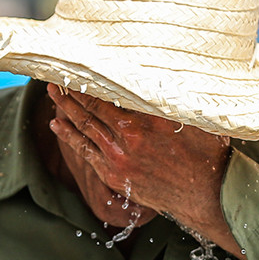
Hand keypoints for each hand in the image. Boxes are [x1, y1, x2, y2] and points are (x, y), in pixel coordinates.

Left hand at [46, 85, 243, 258]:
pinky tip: (56, 124)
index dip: (94, 76)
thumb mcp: (199, 118)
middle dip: (72, 87)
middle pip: (92, 105)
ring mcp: (118, 156)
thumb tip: (168, 73)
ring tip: (51, 91)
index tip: (81, 62)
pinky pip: (85, 150)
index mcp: (149, 117)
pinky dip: (69, 136)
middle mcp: (129, 135)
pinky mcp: (113, 174)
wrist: (205, 196)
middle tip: (56, 71)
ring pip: (84, 126)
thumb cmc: (207, 155)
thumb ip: (177, 98)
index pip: (112, 90)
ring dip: (65, 106)